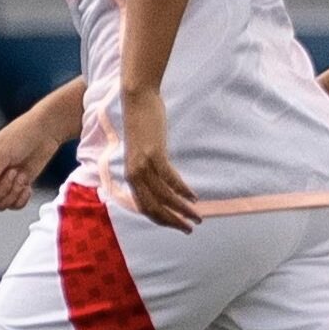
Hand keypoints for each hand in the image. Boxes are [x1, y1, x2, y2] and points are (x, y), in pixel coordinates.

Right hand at [0, 115, 62, 217]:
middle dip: (2, 188)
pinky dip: (22, 199)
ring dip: (13, 192)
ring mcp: (3, 183)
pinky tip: (28, 187)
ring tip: (20, 174)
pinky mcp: (18, 187)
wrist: (44, 133)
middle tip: (13, 171)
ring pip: (0, 203)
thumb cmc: (20, 137)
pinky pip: (14, 205)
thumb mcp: (1, 154)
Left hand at [121, 89, 199, 231]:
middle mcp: (135, 174)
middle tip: (190, 229)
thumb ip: (149, 165)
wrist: (137, 99)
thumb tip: (162, 178)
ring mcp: (143, 165)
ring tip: (197, 216)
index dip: (162, 219)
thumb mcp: (143, 149)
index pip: (145, 207)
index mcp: (131, 175)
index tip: (178, 226)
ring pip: (163, 196)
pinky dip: (182, 190)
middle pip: (154, 207)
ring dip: (182, 209)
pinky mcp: (154, 154)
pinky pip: (170, 179)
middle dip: (173, 221)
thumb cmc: (141, 122)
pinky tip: (194, 197)